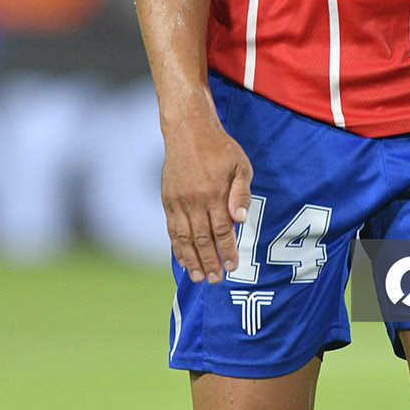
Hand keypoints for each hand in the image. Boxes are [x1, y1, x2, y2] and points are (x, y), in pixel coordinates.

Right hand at [161, 108, 252, 284]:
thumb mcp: (240, 165)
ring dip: (192, 260)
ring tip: (198, 277)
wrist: (188, 130)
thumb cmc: (219, 148)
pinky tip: (183, 260)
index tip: (232, 267)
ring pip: (184, 238)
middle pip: (202, 239)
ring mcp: (178, 201)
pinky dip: (177, 247)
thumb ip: (241, 193)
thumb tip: (240, 220)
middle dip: (210, 262)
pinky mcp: (168, 200)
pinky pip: (172, 229)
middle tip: (215, 279)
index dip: (227, 250)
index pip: (222, 230)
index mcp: (214, 193)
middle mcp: (194, 200)